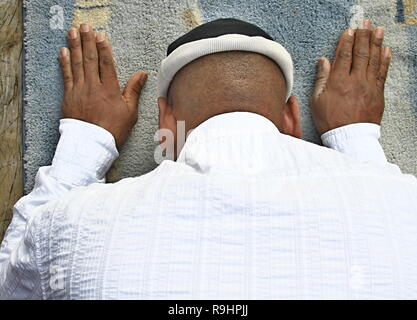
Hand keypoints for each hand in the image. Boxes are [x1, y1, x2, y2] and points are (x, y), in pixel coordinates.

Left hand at [59, 24, 147, 148]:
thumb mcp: (130, 112)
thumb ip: (134, 90)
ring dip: (74, 46)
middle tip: (86, 27)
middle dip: (88, 41)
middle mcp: (93, 87)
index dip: (104, 48)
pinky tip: (63, 51)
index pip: (106, 64)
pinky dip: (64, 62)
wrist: (92, 144)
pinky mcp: (68, 97)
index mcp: (110, 90)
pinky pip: (66, 75)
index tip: (101, 36)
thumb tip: (142, 74)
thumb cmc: (113, 130)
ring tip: (73, 32)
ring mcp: (79, 90)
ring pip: (76, 64)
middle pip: (90, 59)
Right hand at [310, 20, 391, 134]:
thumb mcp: (317, 100)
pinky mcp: (378, 93)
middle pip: (360, 53)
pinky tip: (385, 50)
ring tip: (377, 30)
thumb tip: (323, 61)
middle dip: (362, 36)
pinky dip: (384, 59)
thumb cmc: (330, 120)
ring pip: (373, 59)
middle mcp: (355, 80)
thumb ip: (321, 79)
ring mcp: (369, 86)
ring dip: (376, 42)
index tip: (348, 30)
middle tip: (365, 23)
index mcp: (338, 81)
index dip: (346, 41)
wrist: (349, 137)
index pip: (344, 55)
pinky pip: (382, 72)